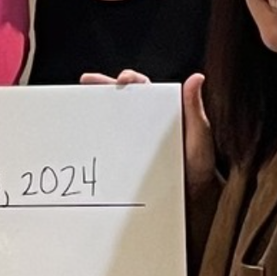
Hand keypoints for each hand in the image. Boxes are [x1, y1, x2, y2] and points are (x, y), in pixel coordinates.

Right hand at [83, 70, 213, 191]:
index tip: (123, 79)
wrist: (194, 197)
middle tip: (87, 81)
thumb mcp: (198, 134)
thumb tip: (196, 78)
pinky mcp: (125, 160)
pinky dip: (94, 141)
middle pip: (121, 99)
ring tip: (77, 103)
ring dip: (93, 110)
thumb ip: (193, 109)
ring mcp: (133, 142)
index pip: (143, 89)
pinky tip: (81, 138)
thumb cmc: (199, 164)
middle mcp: (145, 123)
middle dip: (102, 87)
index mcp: (162, 112)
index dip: (130, 80)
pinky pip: (108, 147)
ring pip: (110, 121)